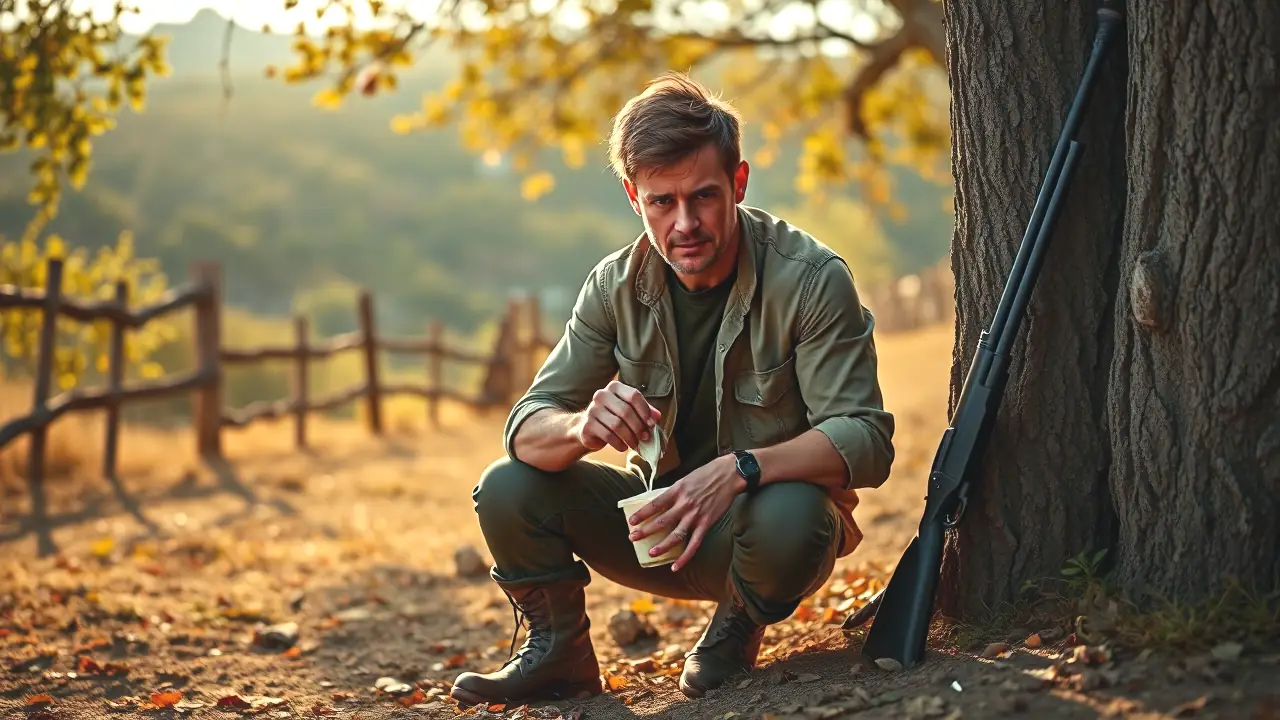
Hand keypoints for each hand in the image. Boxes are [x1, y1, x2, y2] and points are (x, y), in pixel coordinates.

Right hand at [574, 380, 660, 452]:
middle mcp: (601, 395)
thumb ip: (644, 411)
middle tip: (645, 437)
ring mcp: (592, 409)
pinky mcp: (587, 424)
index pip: (633, 395)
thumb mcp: (630, 410)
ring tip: (635, 444)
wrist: (589, 428)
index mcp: (614, 387)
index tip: (651, 424)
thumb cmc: (613, 417)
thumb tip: (657, 416)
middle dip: (638, 427)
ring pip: (617, 424)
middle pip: (626, 411)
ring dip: (630, 437)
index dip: (645, 410)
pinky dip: (618, 443)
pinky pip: (607, 435)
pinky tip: (623, 447)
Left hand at [626, 454, 744, 571]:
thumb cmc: (707, 474)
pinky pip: (694, 544)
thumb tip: (662, 503)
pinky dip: (685, 557)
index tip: (631, 522)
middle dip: (645, 531)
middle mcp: (685, 504)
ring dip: (662, 546)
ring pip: (676, 535)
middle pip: (661, 521)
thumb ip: (674, 493)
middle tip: (632, 538)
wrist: (730, 474)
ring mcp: (696, 515)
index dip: (642, 514)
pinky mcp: (707, 523)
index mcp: (677, 490)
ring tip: (651, 553)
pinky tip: (676, 566)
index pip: (655, 504)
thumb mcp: (685, 479)